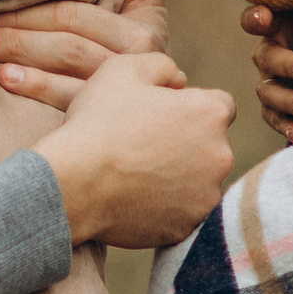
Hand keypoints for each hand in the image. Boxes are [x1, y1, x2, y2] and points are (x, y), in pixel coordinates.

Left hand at [0, 0, 168, 90]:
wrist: (154, 102)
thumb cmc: (139, 36)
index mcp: (141, 32)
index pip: (78, 14)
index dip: (35, 7)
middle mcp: (132, 64)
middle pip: (67, 42)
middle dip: (18, 31)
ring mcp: (116, 94)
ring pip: (63, 67)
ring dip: (20, 55)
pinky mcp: (101, 117)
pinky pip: (65, 100)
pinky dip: (34, 87)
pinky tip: (5, 78)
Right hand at [36, 48, 235, 251]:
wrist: (72, 183)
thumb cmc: (97, 122)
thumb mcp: (124, 69)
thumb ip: (162, 65)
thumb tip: (180, 81)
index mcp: (210, 113)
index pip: (219, 106)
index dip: (189, 108)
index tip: (161, 117)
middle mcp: (220, 156)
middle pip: (211, 146)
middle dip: (187, 144)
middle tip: (144, 146)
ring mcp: (206, 196)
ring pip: (198, 181)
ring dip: (178, 177)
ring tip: (137, 174)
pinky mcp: (187, 228)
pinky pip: (181, 213)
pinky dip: (165, 207)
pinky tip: (135, 198)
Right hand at [244, 0, 292, 147]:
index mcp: (282, 22)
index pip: (257, 17)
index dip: (256, 17)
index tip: (266, 17)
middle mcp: (274, 50)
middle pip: (264, 56)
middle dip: (284, 64)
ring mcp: (276, 80)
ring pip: (266, 91)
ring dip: (284, 100)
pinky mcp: (284, 106)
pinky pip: (274, 118)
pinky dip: (284, 126)